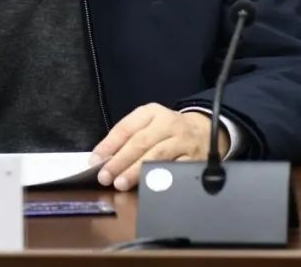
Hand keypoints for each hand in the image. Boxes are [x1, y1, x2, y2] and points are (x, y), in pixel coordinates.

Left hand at [90, 103, 228, 191]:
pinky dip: (159, 179)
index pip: (126, 127)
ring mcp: (182, 142)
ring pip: (156, 156)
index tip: (95, 161)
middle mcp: (168, 124)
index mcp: (152, 112)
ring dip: (136, 171)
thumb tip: (101, 160)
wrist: (205, 131)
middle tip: (105, 176)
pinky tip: (146, 187)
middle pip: (140, 142)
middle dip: (120, 161)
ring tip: (120, 183)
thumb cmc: (167, 131)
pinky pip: (174, 170)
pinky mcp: (194, 159)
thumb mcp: (148, 124)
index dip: (109, 145)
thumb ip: (126, 138)